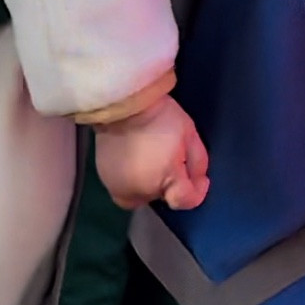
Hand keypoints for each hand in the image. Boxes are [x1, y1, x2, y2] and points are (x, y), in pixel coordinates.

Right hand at [94, 94, 209, 210]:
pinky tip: (136, 161)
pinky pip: (123, 189)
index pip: (184, 201)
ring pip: (141, 197)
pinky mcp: (104, 179)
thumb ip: (199, 163)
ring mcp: (118, 187)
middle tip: (171, 161)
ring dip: (149, 186)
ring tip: (151, 162)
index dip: (197, 192)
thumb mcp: (190, 134)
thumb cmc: (161, 116)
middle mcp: (139, 191)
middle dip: (170, 185)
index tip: (200, 179)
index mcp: (164, 179)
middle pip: (162, 198)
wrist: (124, 103)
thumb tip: (198, 181)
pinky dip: (132, 181)